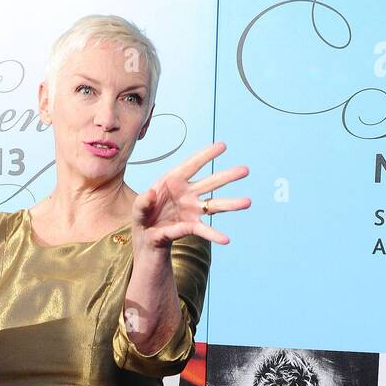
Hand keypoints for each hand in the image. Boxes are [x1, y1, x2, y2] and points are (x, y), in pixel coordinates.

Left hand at [131, 142, 250, 252]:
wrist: (146, 238)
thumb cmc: (144, 217)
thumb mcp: (137, 211)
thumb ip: (142, 203)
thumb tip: (149, 195)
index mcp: (173, 181)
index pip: (191, 165)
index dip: (206, 155)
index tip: (223, 146)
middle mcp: (187, 194)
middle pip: (210, 183)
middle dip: (227, 176)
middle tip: (245, 170)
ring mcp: (191, 210)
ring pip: (214, 205)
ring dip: (231, 204)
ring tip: (247, 202)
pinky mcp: (190, 227)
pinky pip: (203, 230)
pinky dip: (214, 235)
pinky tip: (226, 239)